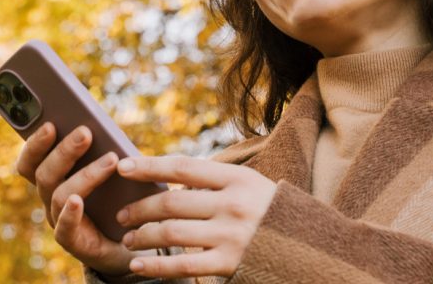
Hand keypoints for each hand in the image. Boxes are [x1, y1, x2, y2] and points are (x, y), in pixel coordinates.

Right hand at [14, 122, 142, 276]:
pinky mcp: (72, 242)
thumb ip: (103, 152)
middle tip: (86, 133)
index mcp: (54, 179)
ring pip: (60, 195)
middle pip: (44, 173)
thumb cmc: (117, 201)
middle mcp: (51, 198)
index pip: (31, 161)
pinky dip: (69, 214)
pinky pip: (64, 229)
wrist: (130, 242)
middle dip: (64, 152)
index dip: (35, 143)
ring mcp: (59, 220)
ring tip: (111, 159)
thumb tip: (107, 130)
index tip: (50, 124)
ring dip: (85, 175)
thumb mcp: (110, 172)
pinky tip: (78, 201)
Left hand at [114, 156, 277, 277]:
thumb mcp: (250, 186)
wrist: (310, 248)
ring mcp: (231, 235)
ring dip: (142, 236)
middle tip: (121, 215)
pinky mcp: (229, 263)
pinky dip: (156, 265)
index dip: (148, 167)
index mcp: (237, 179)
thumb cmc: (269, 213)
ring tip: (129, 239)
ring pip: (170, 233)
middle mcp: (233, 204)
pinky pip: (183, 265)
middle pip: (171, 203)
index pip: (182, 168)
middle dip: (139, 209)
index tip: (122, 167)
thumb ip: (214, 182)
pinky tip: (138, 265)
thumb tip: (164, 178)